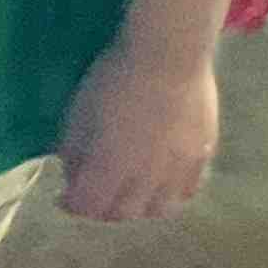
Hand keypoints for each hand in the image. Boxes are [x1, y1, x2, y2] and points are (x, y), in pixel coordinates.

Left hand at [55, 41, 218, 222]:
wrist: (170, 55)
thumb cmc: (116, 76)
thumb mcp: (80, 109)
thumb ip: (73, 148)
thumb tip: (72, 173)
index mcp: (111, 167)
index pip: (89, 206)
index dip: (73, 205)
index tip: (64, 197)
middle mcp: (146, 179)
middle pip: (123, 213)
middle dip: (103, 209)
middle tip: (96, 194)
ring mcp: (178, 171)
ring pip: (158, 210)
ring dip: (138, 208)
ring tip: (129, 194)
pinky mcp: (202, 157)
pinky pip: (187, 191)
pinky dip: (170, 195)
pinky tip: (161, 183)